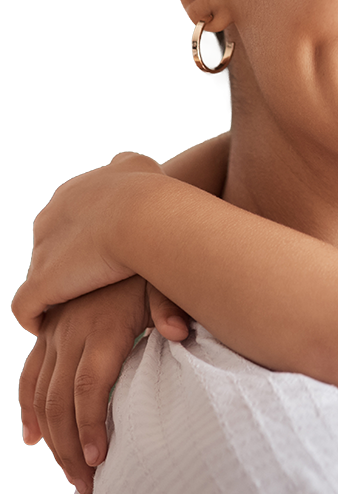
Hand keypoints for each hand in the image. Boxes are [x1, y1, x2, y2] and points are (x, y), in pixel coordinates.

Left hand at [11, 152, 164, 334]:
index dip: (88, 238)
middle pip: (53, 247)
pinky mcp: (43, 284)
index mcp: (73, 196)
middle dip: (69, 265)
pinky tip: (49, 328)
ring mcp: (44, 253)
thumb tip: (131, 166)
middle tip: (97, 285)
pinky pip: (27, 307)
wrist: (144, 215)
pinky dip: (34, 317)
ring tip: (79, 312)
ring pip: (42, 276)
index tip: (107, 254)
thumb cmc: (154, 196)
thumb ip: (131, 169)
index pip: (70, 219)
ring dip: (56, 292)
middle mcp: (51, 220)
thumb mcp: (141, 167)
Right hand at [18, 278, 190, 493]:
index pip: (91, 388)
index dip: (91, 426)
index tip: (100, 461)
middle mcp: (72, 333)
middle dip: (70, 448)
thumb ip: (172, 307)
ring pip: (40, 394)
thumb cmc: (156, 263)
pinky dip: (28, 406)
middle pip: (60, 401)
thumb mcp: (168, 281)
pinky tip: (32, 436)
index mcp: (103, 329)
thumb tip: (178, 332)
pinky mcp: (52, 331)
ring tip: (70, 473)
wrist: (127, 226)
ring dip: (51, 437)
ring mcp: (57, 332)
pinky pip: (30, 373)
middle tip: (90, 485)